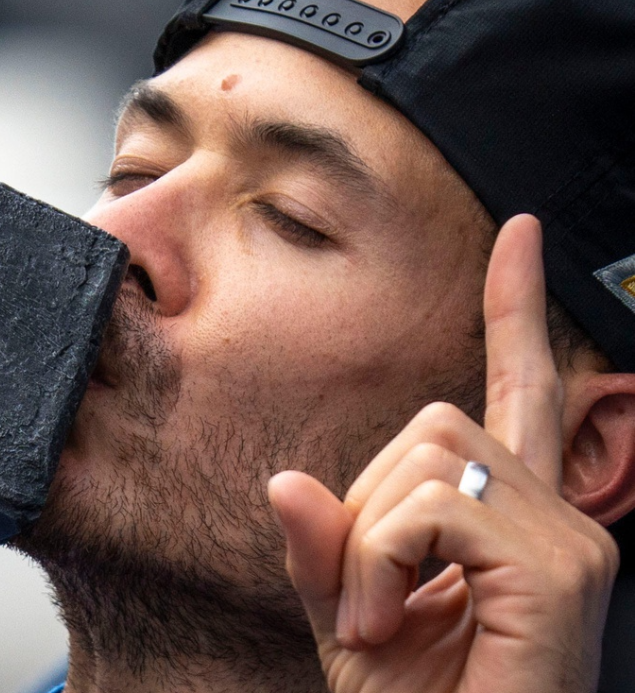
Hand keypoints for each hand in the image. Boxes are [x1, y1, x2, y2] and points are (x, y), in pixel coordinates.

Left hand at [269, 215, 619, 692]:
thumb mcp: (347, 613)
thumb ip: (322, 544)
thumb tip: (286, 478)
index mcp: (516, 521)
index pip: (521, 393)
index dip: (515, 311)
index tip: (520, 236)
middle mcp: (560, 520)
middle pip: (433, 424)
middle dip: (367, 507)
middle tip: (368, 598)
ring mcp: (570, 543)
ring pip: (425, 459)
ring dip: (368, 542)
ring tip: (380, 619)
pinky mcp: (558, 571)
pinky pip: (429, 506)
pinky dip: (380, 560)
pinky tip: (389, 621)